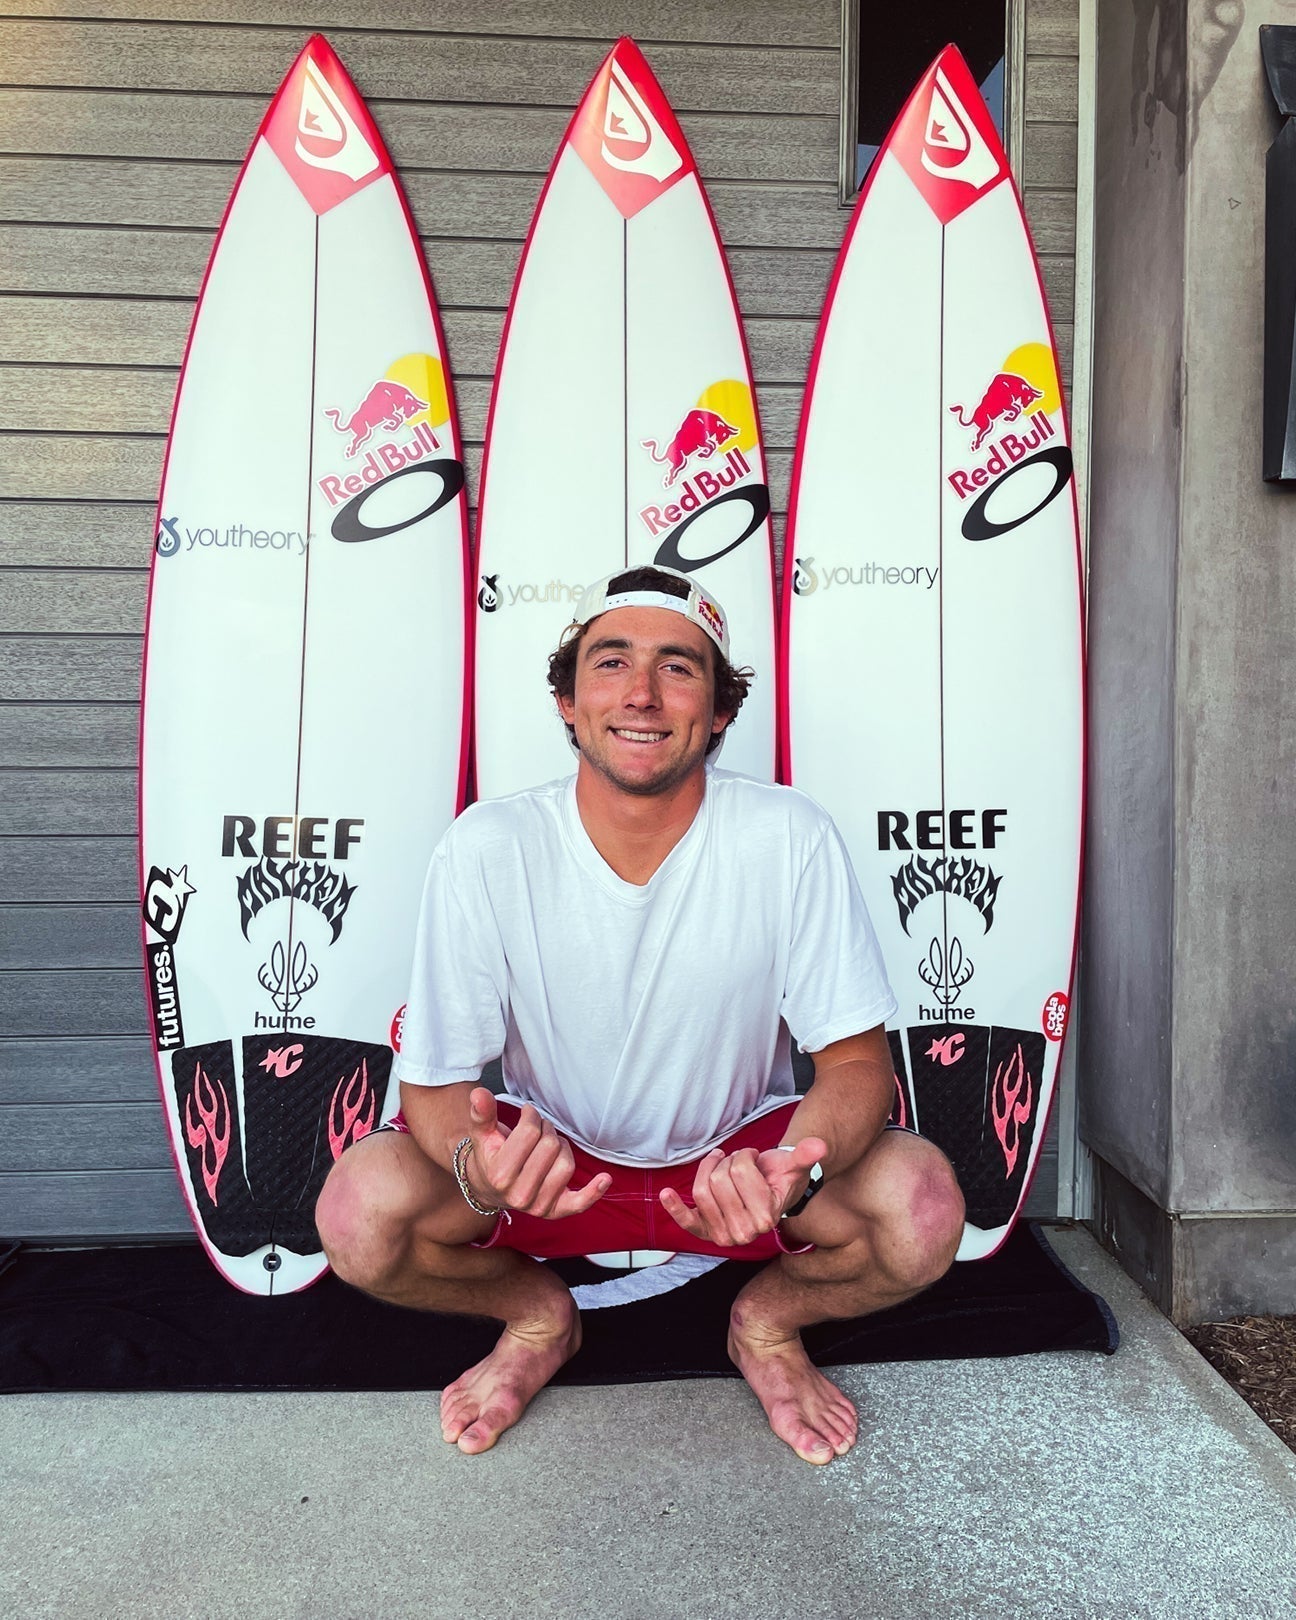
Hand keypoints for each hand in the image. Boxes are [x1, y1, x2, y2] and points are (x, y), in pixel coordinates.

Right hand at [462, 1088, 609, 1219]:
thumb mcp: (482, 1134)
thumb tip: (479, 1094)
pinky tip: (605, 1179)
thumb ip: (482, 1114)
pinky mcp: (555, 1211)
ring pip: (566, 1164)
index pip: (530, 1132)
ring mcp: (538, 1206)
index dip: (531, 1117)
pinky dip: (594, 1191)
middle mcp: (519, 1195)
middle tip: (538, 1129)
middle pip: (550, 1146)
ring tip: (548, 1145)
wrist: (488, 1189)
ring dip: (561, 1148)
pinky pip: (579, 1203)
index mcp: (500, 1175)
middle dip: (546, 1130)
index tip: (527, 1115)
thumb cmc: (490, 1156)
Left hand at [658, 1136, 826, 1246]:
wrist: (771, 1194)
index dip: (744, 1157)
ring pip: (701, 1189)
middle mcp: (743, 1233)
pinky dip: (675, 1207)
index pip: (740, 1171)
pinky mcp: (705, 1232)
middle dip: (727, 1163)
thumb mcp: (793, 1166)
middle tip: (739, 1165)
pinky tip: (666, 1195)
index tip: (754, 1158)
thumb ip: (805, 1156)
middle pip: (717, 1180)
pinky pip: (687, 1221)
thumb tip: (819, 1146)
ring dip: (709, 1170)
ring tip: (722, 1168)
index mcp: (766, 1218)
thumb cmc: (780, 1178)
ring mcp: (723, 1235)